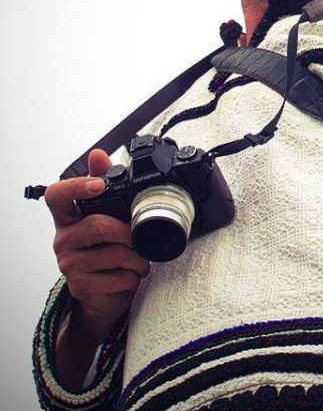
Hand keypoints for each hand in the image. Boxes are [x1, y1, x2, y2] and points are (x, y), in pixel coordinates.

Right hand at [45, 149, 149, 339]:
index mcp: (68, 217)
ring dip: (137, 258)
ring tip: (139, 259)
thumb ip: (103, 183)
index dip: (76, 187)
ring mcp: (70, 265)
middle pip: (98, 226)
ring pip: (116, 254)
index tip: (99, 185)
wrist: (101, 293)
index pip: (57, 196)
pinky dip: (134, 276)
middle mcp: (64, 239)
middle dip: (128, 232)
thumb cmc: (105, 247)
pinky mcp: (82, 287)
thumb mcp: (106, 214)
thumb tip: (97, 154)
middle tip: (139, 238)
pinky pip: (119, 278)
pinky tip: (130, 275)